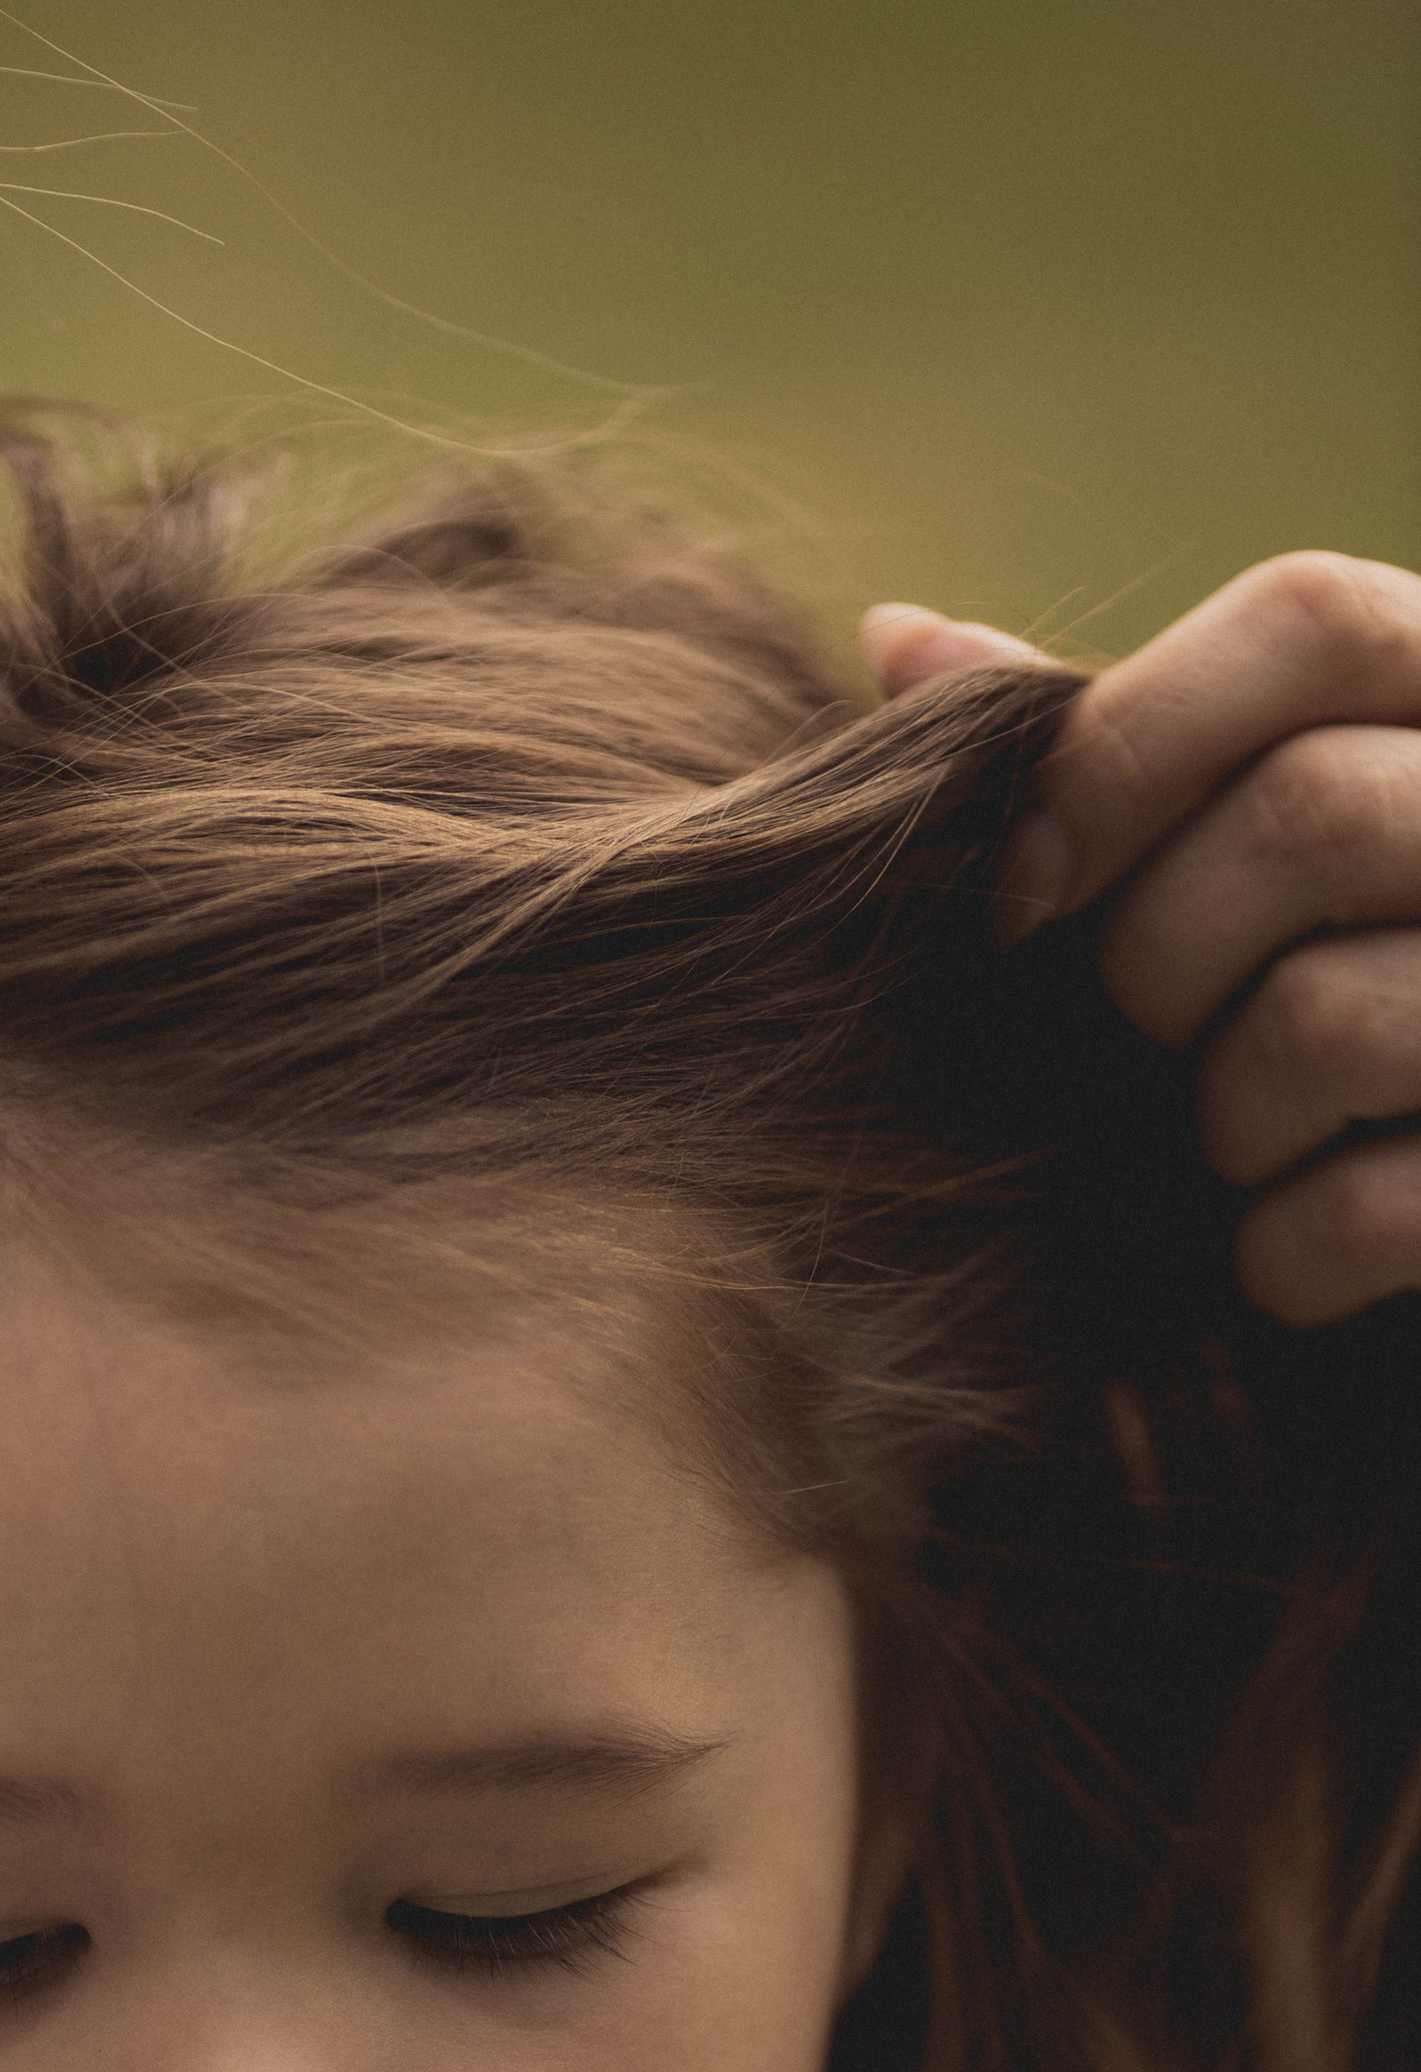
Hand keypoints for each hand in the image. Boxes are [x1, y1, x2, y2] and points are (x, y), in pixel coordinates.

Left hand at [864, 556, 1420, 1323]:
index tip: (1015, 882)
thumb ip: (1107, 755)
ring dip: (1216, 1119)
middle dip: (1153, 956)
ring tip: (1237, 1148)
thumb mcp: (1236, 851)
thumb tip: (898, 639)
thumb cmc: (1323, 997)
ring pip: (1318, 1018)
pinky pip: (1362, 1212)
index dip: (1125, 743)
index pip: (1308, 622)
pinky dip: (1277, 1258)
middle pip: (1306, 815)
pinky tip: (1278, 1258)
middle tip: (1146, 1039)